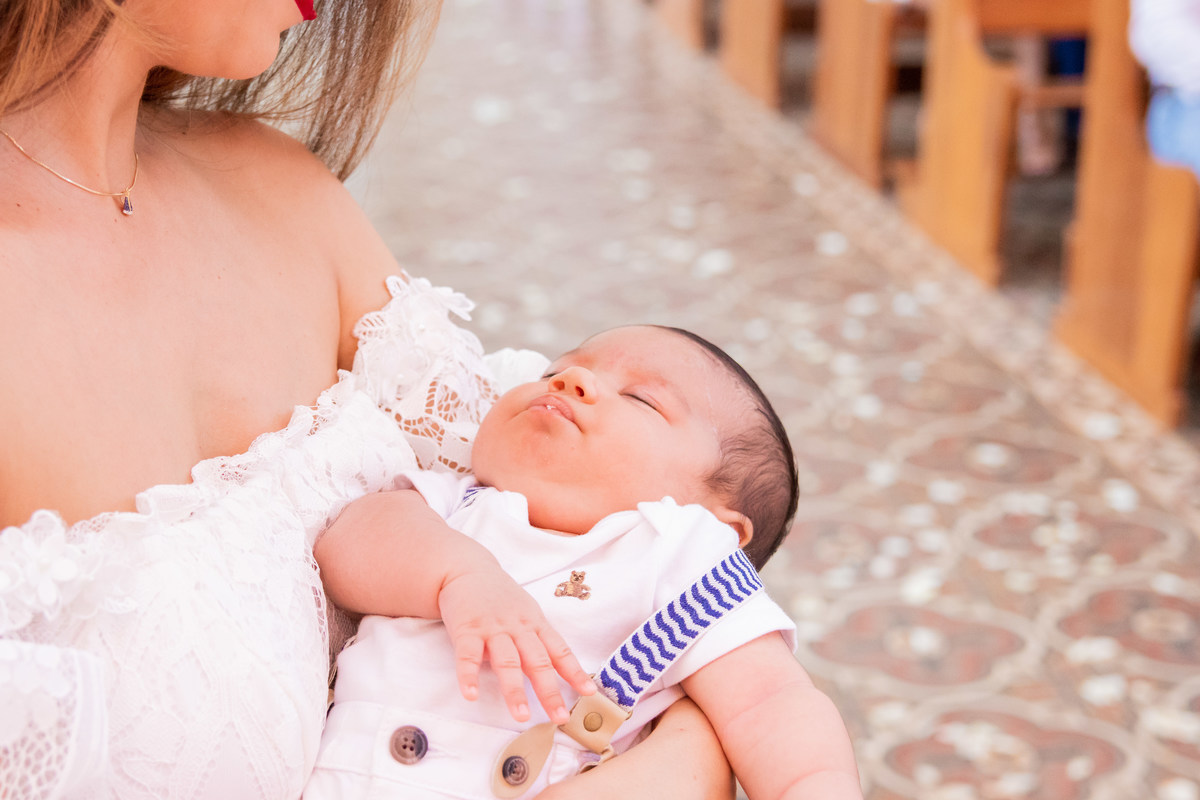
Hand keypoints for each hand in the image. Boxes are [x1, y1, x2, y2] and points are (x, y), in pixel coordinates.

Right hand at [438, 561, 595, 723]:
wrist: (467, 569)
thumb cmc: (501, 597)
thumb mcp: (526, 612)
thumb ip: (537, 639)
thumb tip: (558, 670)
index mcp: (535, 624)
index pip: (560, 651)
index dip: (575, 673)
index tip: (589, 694)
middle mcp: (518, 627)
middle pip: (537, 661)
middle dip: (549, 691)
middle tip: (559, 717)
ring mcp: (492, 628)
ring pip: (506, 662)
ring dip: (514, 690)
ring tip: (520, 716)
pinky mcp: (467, 629)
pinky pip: (467, 656)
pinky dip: (469, 676)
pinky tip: (471, 695)